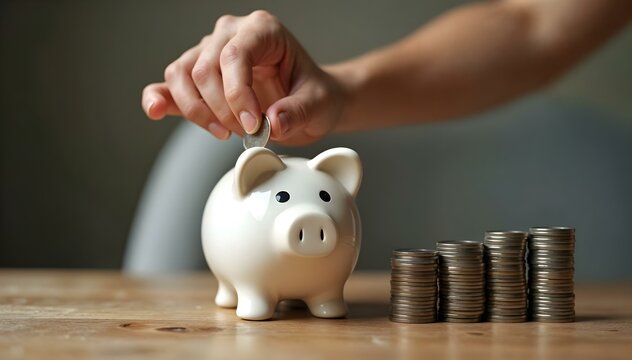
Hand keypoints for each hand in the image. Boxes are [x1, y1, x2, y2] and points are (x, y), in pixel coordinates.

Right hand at [142, 10, 344, 145]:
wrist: (309, 103)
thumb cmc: (313, 95)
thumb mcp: (318, 104)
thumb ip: (298, 112)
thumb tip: (273, 122)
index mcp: (262, 30)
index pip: (234, 56)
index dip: (238, 95)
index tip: (253, 125)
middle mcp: (230, 34)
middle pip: (204, 69)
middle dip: (222, 110)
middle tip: (248, 133)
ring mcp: (210, 53)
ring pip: (182, 76)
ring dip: (198, 112)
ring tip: (225, 132)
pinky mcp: (197, 78)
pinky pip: (169, 85)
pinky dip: (160, 99)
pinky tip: (157, 110)